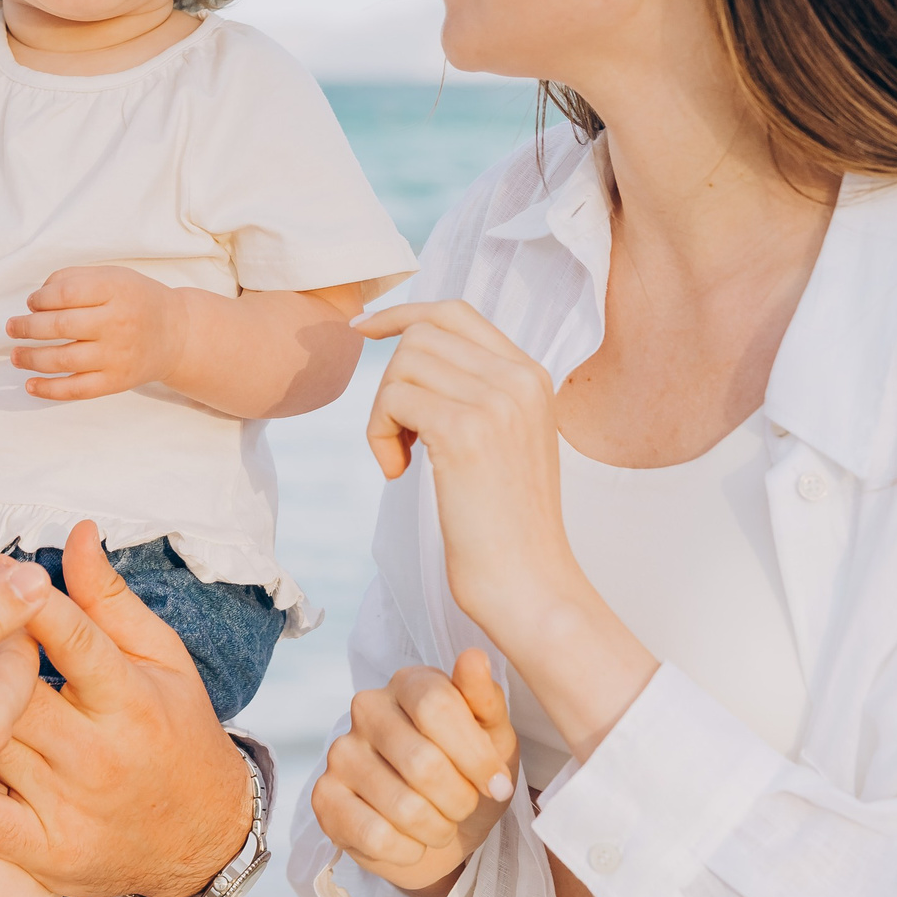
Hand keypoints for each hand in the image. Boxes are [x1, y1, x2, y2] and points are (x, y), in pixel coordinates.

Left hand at [0, 523, 254, 896]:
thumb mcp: (161, 657)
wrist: (200, 837)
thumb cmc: (177, 732)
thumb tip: (77, 534)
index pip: (73, 639)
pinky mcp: (45, 851)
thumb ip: (109, 600)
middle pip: (17, 692)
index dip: (29, 598)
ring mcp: (70, 807)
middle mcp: (100, 755)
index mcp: (131, 701)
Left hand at [6, 266, 189, 401]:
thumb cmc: (137, 300)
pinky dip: (50, 389)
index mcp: (115, 290)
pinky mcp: (116, 381)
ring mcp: (116, 355)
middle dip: (27, 327)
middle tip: (13, 327)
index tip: (32, 303)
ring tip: (16, 355)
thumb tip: (37, 299)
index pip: (65, 293)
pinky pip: (77, 389)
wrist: (176, 334)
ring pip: (63, 359)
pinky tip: (31, 385)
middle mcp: (116, 323)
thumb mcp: (112, 276)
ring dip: (31, 358)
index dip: (40, 299)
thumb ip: (74, 278)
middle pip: (59, 326)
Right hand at [311, 650, 518, 896]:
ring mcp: (341, 752)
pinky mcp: (325, 798)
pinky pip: (375, 836)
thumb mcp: (493, 738)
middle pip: (422, 762)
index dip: (475, 755)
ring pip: (403, 807)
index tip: (498, 784)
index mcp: (408, 683)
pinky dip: (408, 850)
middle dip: (459, 799)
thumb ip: (485, 700)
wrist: (442, 829)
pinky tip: (411, 840)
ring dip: (437, 829)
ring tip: (441, 823)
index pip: (437, 706)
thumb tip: (474, 657)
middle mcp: (367, 709)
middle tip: (465, 806)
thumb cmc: (469, 774)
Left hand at [359, 300, 575, 642]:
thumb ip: (477, 391)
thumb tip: (412, 351)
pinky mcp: (465, 432)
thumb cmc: (506, 524)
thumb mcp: (507, 438)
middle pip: (420, 335)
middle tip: (398, 436)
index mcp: (532, 376)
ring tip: (401, 458)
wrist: (530, 583)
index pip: (455, 313)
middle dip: (390, 381)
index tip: (364, 330)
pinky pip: (393, 401)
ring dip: (382, 412)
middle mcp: (519, 379)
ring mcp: (496, 402)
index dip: (402, 313)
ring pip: (401, 365)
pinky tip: (397, 472)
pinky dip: (379, 434)